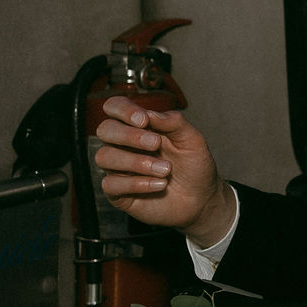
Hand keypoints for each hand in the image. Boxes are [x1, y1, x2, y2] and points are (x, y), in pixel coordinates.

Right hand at [92, 97, 231, 245]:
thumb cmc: (195, 166)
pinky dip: (137, 183)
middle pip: (105, 130)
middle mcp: (124, 145)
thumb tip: (150, 113)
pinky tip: (159, 185)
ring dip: (136, 162)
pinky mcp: (118, 192)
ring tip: (165, 170)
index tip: (143, 120)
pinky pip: (110, 184)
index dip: (123, 109)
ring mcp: (119, 169)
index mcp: (140, 127)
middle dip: (129, 135)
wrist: (201, 199)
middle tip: (156, 144)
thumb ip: (173, 122)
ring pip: (104, 156)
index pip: (115, 107)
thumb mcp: (192, 140)